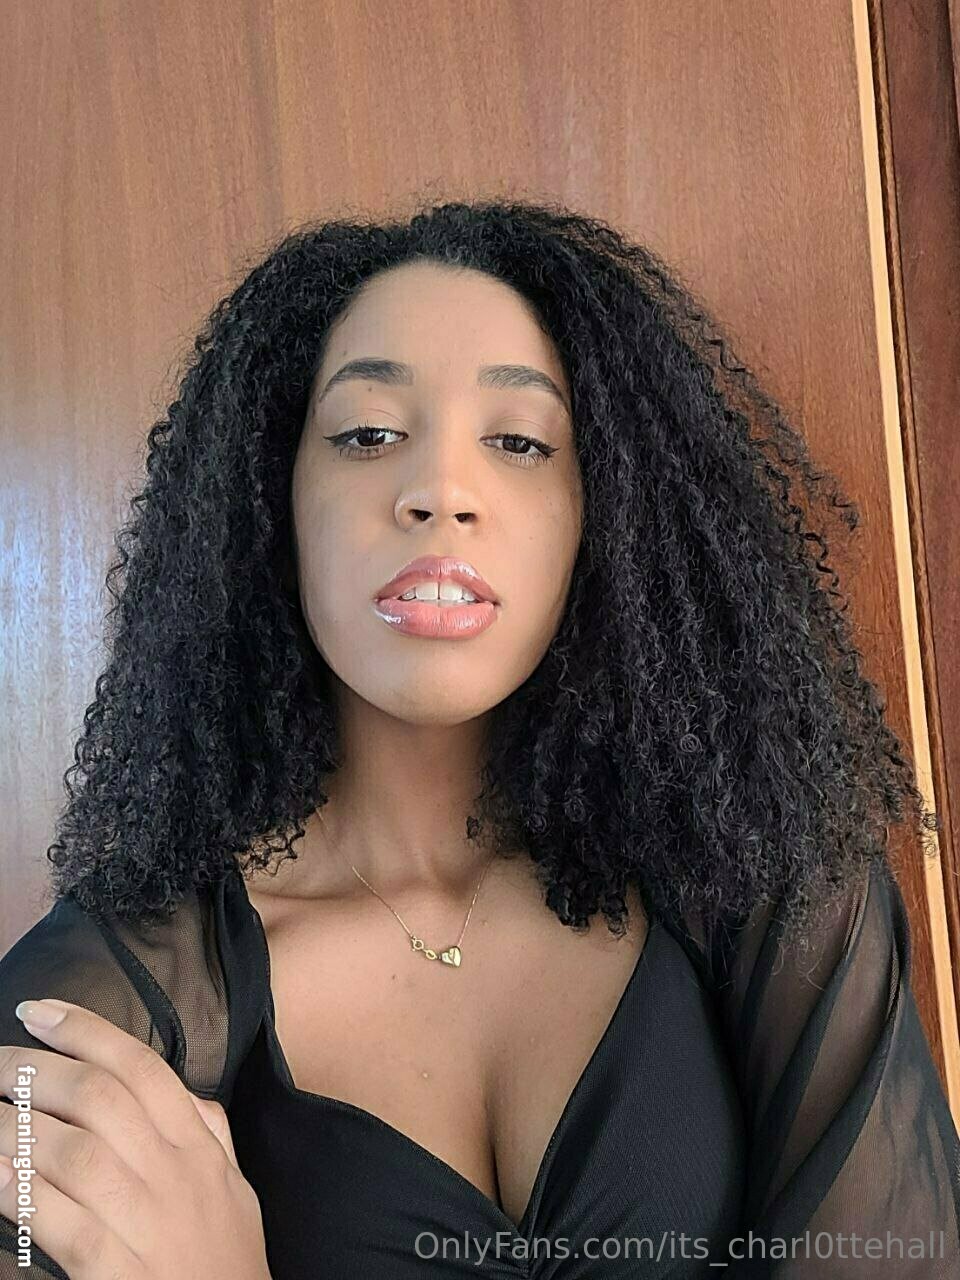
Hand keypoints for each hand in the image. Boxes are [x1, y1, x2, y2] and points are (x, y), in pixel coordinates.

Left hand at [0, 998, 270, 1279]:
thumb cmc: (226, 1259)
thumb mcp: (232, 1185)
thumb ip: (206, 1131)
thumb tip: (173, 1087)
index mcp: (198, 1147)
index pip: (141, 1069)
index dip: (86, 1032)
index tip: (38, 1011)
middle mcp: (172, 1175)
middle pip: (100, 1100)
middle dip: (39, 1072)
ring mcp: (144, 1224)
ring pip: (72, 1154)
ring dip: (15, 1127)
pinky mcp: (115, 1274)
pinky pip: (60, 1224)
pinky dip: (21, 1195)